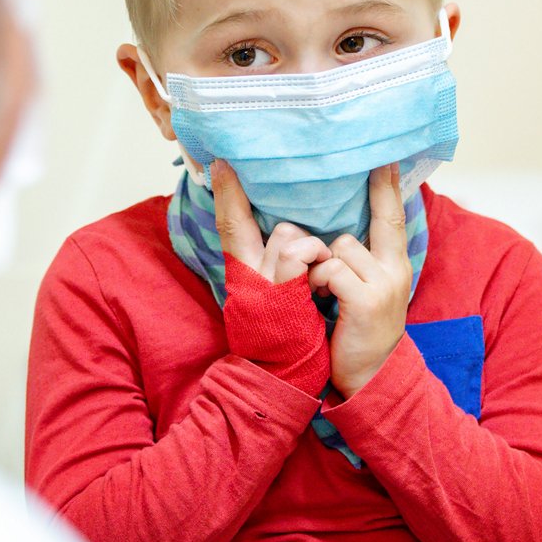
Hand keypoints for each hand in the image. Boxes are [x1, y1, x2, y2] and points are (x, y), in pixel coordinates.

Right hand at [212, 160, 331, 393]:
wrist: (281, 378)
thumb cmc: (284, 338)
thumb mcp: (272, 298)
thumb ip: (272, 267)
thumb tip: (287, 238)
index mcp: (244, 274)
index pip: (231, 224)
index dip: (227, 193)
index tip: (222, 162)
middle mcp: (248, 275)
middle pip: (267, 226)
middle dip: (288, 233)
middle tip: (299, 254)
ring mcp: (263, 284)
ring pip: (287, 235)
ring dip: (310, 250)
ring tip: (319, 276)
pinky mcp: (282, 295)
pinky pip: (297, 256)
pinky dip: (312, 260)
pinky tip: (319, 281)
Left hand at [308, 163, 411, 397]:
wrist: (368, 380)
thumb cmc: (356, 333)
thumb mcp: (364, 293)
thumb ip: (357, 263)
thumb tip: (336, 237)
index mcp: (394, 266)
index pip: (392, 217)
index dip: (388, 187)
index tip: (385, 157)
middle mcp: (395, 270)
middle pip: (364, 228)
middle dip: (342, 238)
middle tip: (340, 242)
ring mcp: (385, 284)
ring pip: (341, 247)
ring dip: (322, 268)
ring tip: (322, 295)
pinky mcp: (368, 299)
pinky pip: (333, 269)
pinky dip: (319, 283)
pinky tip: (322, 302)